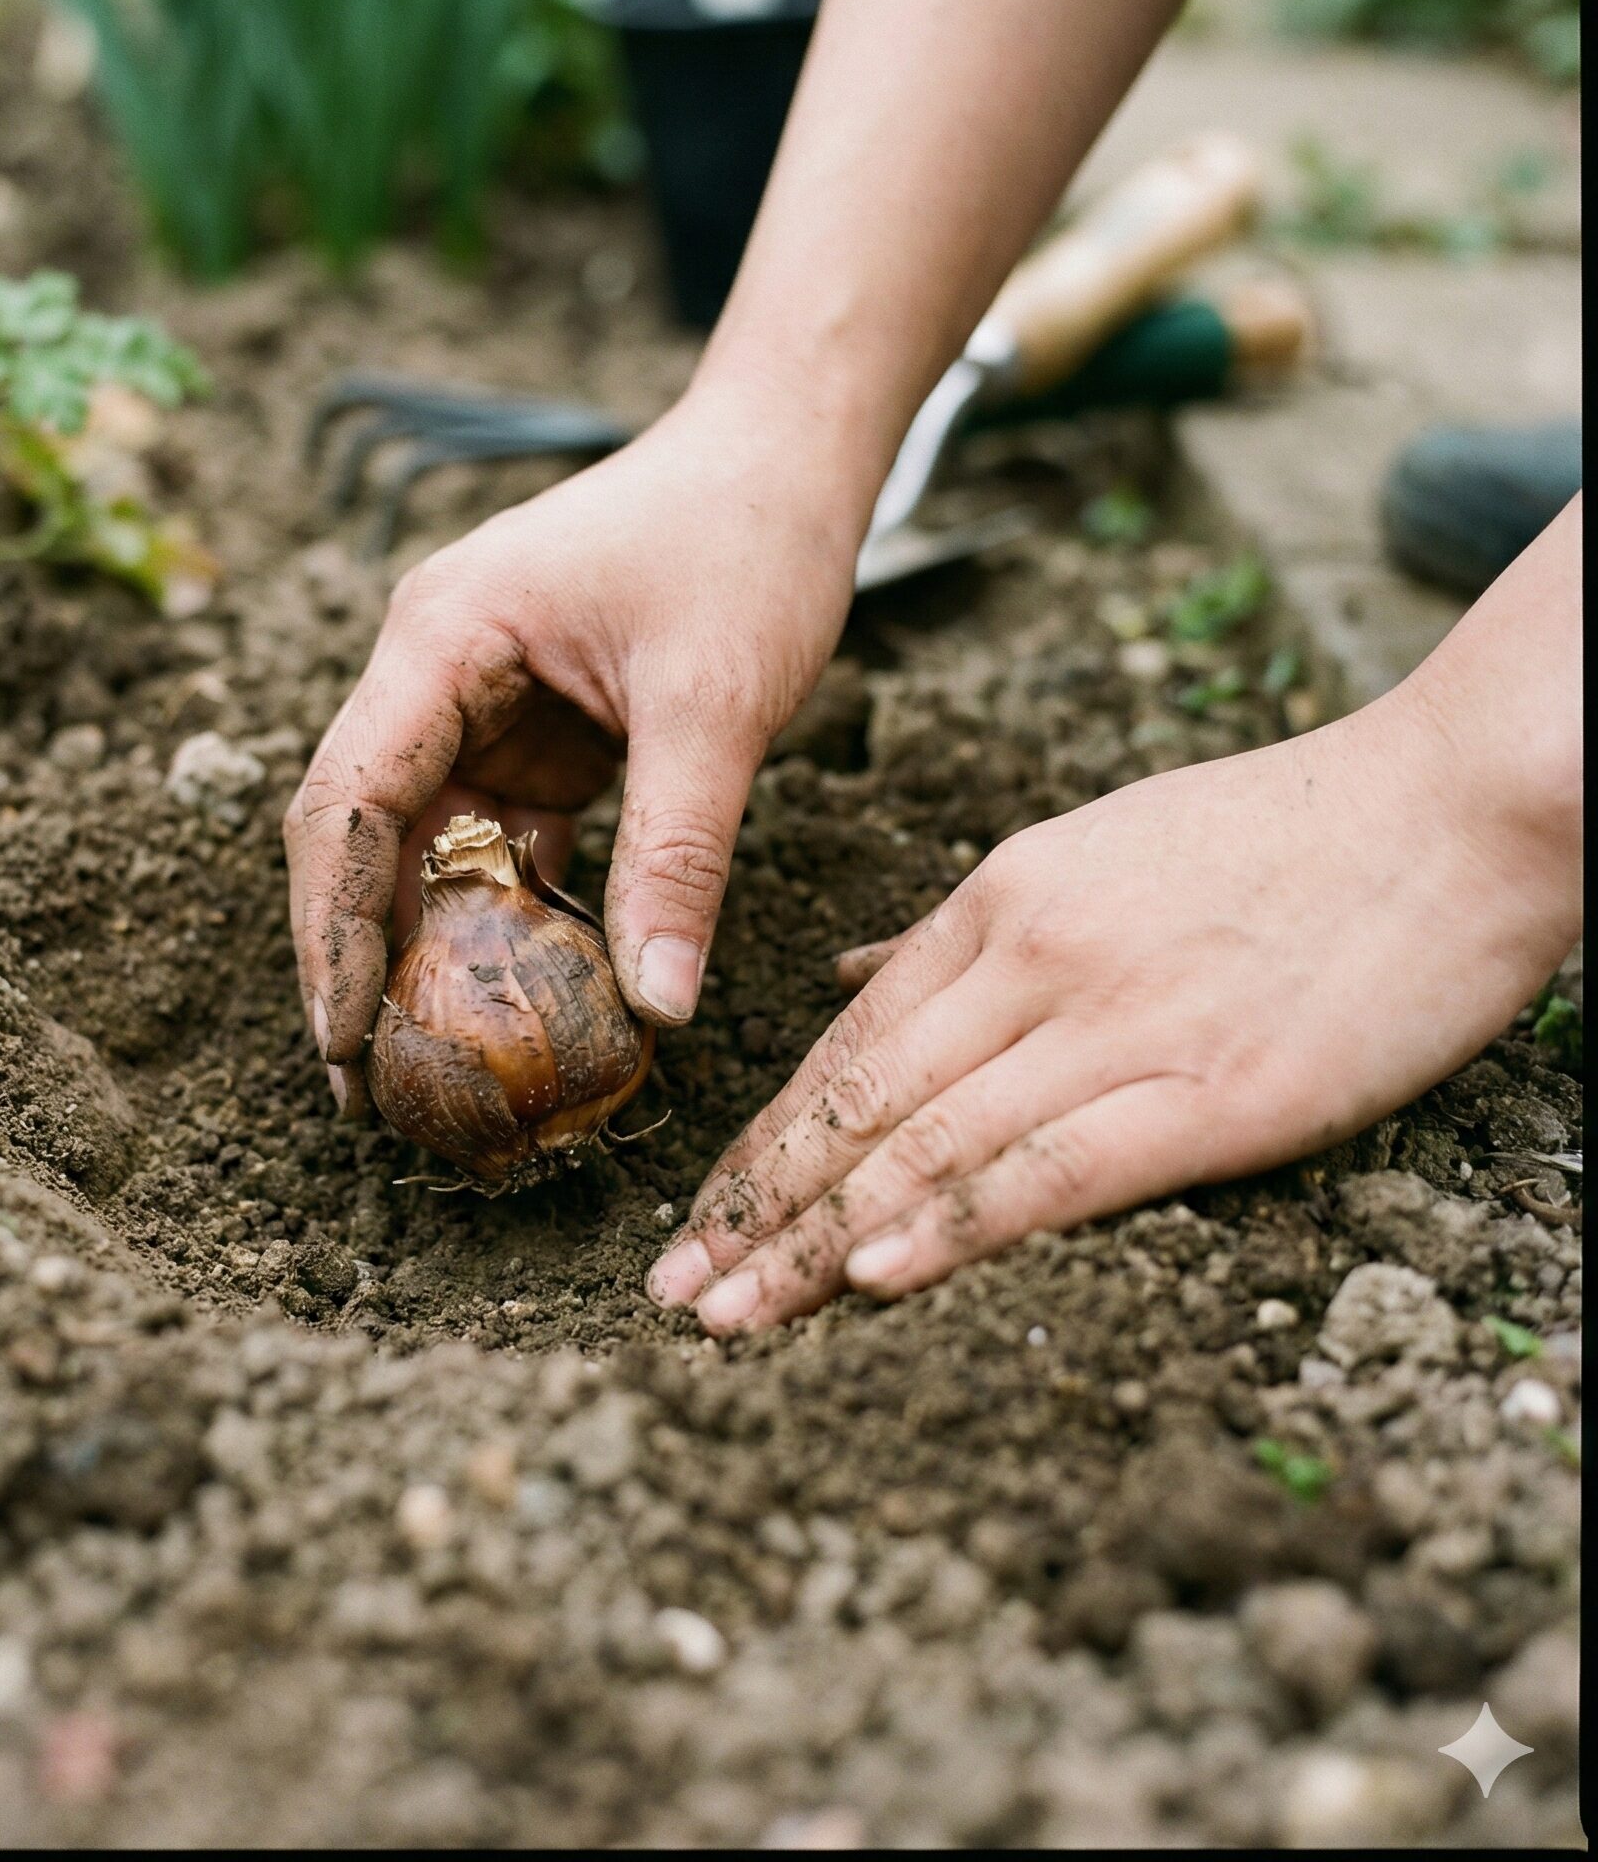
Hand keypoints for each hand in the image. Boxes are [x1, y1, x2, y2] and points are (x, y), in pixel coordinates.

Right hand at [285, 381, 873, 1111]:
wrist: (787, 455)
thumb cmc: (745, 539)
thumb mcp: (716, 703)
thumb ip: (678, 855)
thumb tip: (658, 1010)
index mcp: (442, 640)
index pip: (347, 800)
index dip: (333, 928)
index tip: (342, 1042)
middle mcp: (438, 674)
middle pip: (364, 834)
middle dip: (361, 958)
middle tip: (370, 1090)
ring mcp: (484, 706)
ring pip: (429, 849)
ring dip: (435, 951)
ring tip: (437, 1072)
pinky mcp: (539, 736)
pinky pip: (501, 844)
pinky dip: (509, 920)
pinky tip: (521, 1003)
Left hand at [647, 599, 1583, 1331]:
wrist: (1449, 807)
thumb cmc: (1276, 838)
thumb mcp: (1088, 851)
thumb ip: (960, 930)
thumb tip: (849, 973)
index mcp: (1001, 902)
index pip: (846, 1040)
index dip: (765, 1137)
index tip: (701, 1212)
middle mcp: (1033, 960)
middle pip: (860, 1100)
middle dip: (755, 1204)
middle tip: (671, 1290)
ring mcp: (1120, 1022)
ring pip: (928, 1142)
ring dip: (815, 1238)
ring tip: (732, 1313)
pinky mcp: (1216, 1089)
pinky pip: (1052, 1166)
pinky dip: (951, 1223)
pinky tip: (872, 1275)